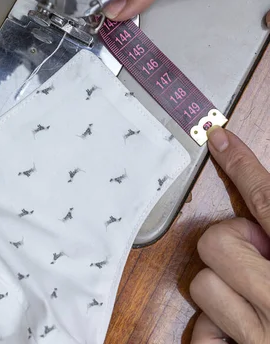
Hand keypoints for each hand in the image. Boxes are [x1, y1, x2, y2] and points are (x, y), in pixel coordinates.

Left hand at [190, 127, 269, 343]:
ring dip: (225, 287)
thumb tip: (262, 207)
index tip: (220, 140)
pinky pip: (201, 332)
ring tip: (256, 297)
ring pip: (204, 286)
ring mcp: (262, 336)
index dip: (241, 164)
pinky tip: (239, 326)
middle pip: (216, 243)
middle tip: (260, 256)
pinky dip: (215, 327)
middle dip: (233, 244)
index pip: (267, 199)